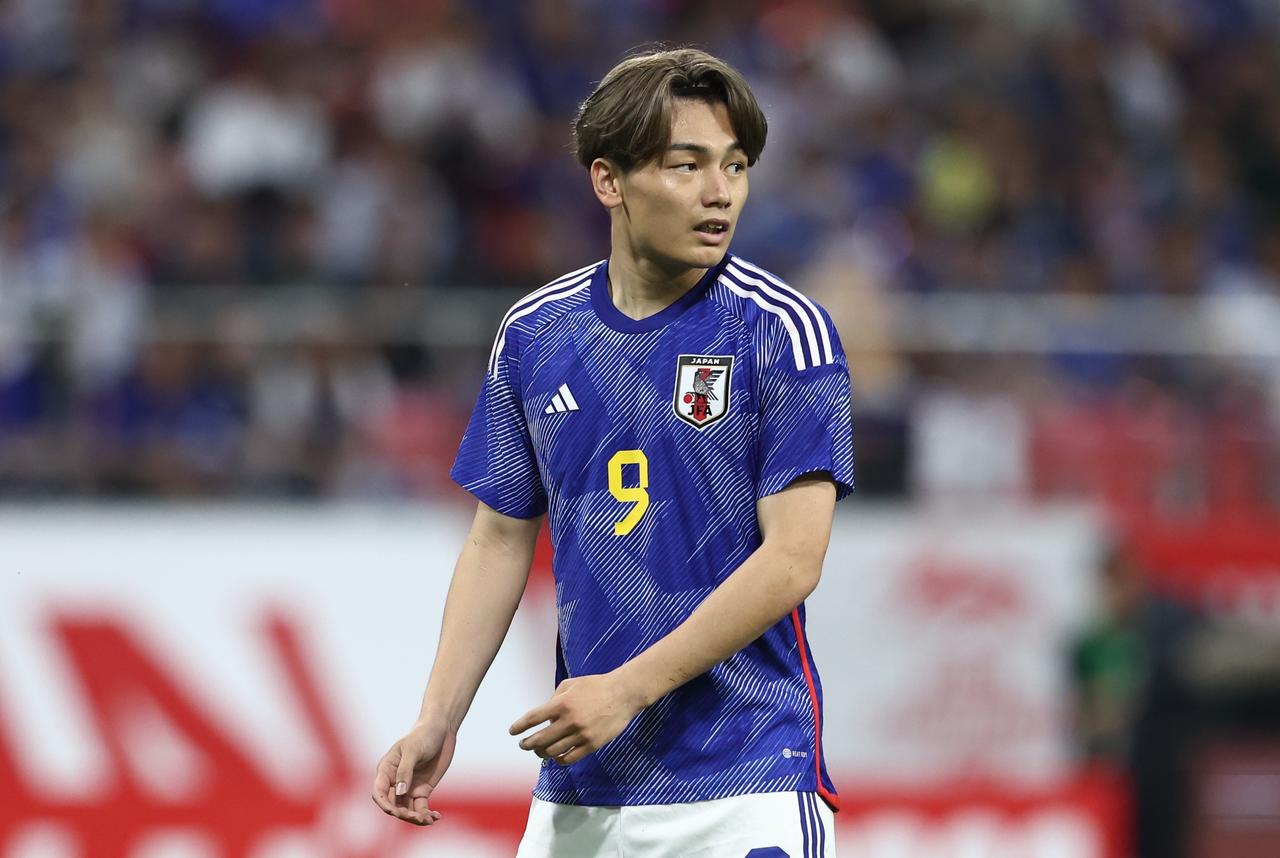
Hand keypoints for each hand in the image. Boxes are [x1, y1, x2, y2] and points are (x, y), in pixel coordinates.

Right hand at [372, 718, 456, 825]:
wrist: (441, 730)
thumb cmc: (423, 735)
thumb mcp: (413, 750)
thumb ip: (405, 771)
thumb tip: (400, 791)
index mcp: (386, 770)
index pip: (379, 792)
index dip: (384, 804)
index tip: (395, 812)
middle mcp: (395, 781)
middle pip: (393, 805)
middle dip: (403, 814)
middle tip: (417, 817)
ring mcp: (408, 787)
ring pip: (406, 810)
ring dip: (415, 818)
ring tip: (428, 819)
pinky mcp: (422, 790)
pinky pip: (420, 807)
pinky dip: (426, 815)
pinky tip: (436, 817)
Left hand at [508, 671, 645, 765]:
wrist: (623, 694)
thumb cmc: (596, 686)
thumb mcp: (571, 684)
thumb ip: (554, 699)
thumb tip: (544, 716)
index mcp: (562, 704)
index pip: (533, 718)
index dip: (519, 726)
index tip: (512, 731)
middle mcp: (569, 721)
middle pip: (540, 739)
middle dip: (527, 744)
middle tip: (523, 744)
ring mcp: (581, 735)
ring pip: (553, 751)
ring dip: (541, 753)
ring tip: (539, 750)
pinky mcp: (592, 745)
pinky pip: (569, 758)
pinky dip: (559, 760)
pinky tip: (555, 757)